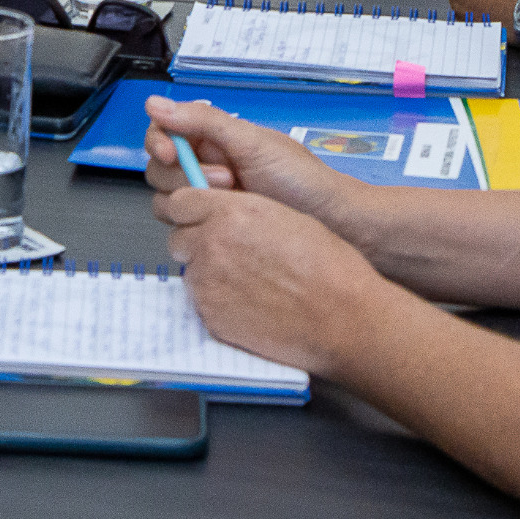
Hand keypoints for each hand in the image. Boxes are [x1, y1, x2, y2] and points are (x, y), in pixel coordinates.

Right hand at [140, 97, 363, 225]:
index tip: (171, 152)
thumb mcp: (253, 143)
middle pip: (159, 167)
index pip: (164, 130)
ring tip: (233, 200)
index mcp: (215, 137)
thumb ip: (204, 121)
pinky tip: (226, 221)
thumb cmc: (304, 182)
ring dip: (193, 200)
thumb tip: (157, 104)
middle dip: (184, 174)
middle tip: (225, 179)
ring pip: (167, 199)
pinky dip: (197, 224)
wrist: (335, 225)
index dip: (159, 140)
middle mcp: (207, 166)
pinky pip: (184, 227)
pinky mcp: (214, 227)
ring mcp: (210, 199)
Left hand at [153, 184, 389, 379]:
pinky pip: (201, 302)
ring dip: (207, 273)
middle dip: (197, 243)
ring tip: (246, 281)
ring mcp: (208, 284)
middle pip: (178, 238)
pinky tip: (250, 303)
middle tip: (226, 252)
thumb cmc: (326, 267)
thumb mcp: (284, 216)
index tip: (201, 216)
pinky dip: (217, 301)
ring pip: (189, 271)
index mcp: (229, 213)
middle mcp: (211, 245)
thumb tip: (221, 213)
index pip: (179, 201)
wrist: (341, 316)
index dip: (191, 210)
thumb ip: (240, 211)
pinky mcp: (211, 317)